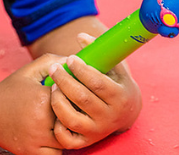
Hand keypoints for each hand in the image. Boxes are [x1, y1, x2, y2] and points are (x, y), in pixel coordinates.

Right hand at [0, 53, 66, 154]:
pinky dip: (57, 148)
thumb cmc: (9, 91)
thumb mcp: (29, 71)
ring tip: (60, 122)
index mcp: (42, 98)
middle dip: (74, 113)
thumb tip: (72, 61)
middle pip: (73, 119)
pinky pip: (56, 154)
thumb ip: (52, 61)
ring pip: (68, 139)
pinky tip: (52, 136)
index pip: (73, 96)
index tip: (70, 93)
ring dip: (67, 132)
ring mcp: (37, 139)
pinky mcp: (31, 152)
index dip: (75, 94)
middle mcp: (41, 120)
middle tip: (70, 108)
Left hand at [47, 33, 142, 148]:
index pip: (97, 83)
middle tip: (54, 68)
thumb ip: (99, 50)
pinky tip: (55, 109)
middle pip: (82, 98)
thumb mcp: (115, 67)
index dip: (81, 70)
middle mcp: (110, 117)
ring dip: (57, 100)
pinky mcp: (86, 142)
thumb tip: (80, 36)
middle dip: (64, 81)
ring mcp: (97, 131)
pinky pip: (67, 138)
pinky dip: (57, 125)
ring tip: (52, 86)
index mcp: (120, 96)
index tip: (70, 59)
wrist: (126, 114)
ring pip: (71, 118)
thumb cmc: (117, 84)